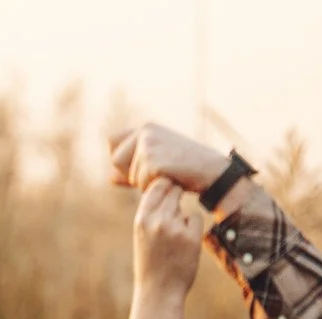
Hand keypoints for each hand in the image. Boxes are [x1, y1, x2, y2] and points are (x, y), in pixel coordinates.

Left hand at [109, 123, 229, 194]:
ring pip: (130, 176)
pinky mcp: (154, 161)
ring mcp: (149, 146)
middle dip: (131, 173)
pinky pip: (141, 184)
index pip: (113, 142)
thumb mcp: (158, 164)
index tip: (140, 167)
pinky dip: (154, 188)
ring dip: (146, 183)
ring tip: (168, 176)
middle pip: (116, 160)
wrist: (212, 172)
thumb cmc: (186, 169)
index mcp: (146, 128)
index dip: (121, 159)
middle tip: (157, 174)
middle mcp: (146, 132)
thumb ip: (132, 170)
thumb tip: (109, 179)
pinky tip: (171, 180)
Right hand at [133, 177, 201, 298]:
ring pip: (183, 206)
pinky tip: (184, 244)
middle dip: (176, 196)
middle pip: (173, 189)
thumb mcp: (142, 234)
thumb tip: (164, 186)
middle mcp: (157, 220)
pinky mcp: (191, 238)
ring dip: (182, 216)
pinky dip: (193, 228)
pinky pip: (195, 218)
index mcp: (141, 219)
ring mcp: (175, 229)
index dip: (164, 185)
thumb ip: (150, 212)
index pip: (157, 184)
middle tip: (174, 215)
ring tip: (174, 238)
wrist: (158, 292)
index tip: (167, 194)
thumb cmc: (150, 262)